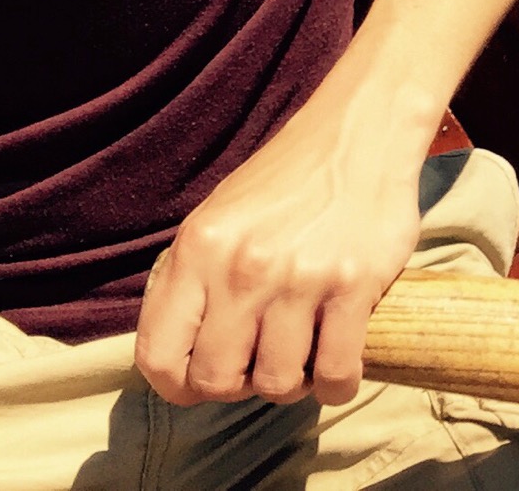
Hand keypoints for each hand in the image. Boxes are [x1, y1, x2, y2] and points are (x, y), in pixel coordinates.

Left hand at [133, 106, 426, 408]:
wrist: (360, 131)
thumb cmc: (288, 180)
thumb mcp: (219, 217)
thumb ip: (194, 280)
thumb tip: (184, 352)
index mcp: (198, 249)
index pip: (158, 356)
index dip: (177, 385)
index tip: (201, 382)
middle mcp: (242, 267)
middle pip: (217, 380)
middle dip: (238, 387)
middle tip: (259, 364)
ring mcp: (299, 278)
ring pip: (278, 383)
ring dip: (291, 385)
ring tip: (303, 358)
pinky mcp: (354, 284)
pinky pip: (337, 372)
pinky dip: (337, 384)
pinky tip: (338, 366)